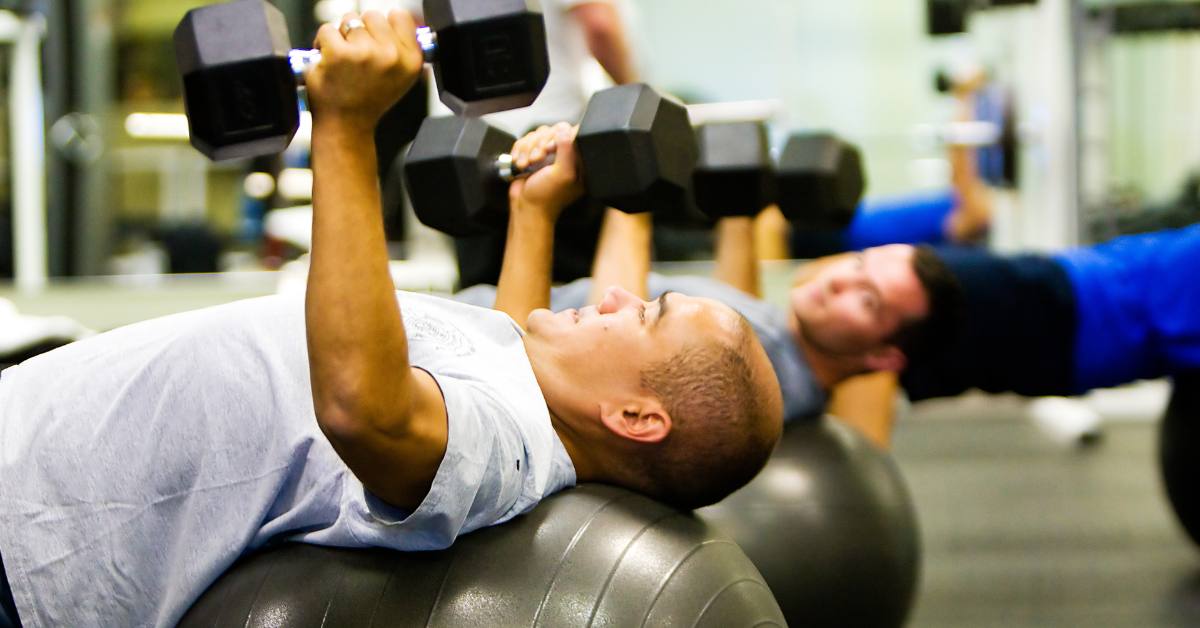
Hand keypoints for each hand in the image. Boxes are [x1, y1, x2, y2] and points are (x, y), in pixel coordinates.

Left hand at [307, 11, 423, 132]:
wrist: (347, 124)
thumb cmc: (369, 100)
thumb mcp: (401, 76)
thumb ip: (402, 46)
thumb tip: (396, 17)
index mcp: (411, 60)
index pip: (400, 16)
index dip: (384, 26)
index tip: (376, 41)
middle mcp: (391, 56)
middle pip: (372, 15)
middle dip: (361, 31)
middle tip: (358, 56)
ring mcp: (365, 53)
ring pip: (349, 20)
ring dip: (342, 36)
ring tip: (343, 60)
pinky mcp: (338, 53)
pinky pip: (327, 30)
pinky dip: (323, 43)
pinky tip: (329, 61)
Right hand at [508, 123, 585, 221]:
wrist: (526, 208)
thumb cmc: (546, 197)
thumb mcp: (563, 174)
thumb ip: (567, 149)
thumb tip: (564, 129)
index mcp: (577, 160)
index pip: (571, 132)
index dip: (557, 137)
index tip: (550, 149)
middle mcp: (563, 155)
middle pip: (551, 131)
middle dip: (538, 145)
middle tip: (536, 160)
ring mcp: (547, 155)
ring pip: (536, 135)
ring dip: (527, 149)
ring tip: (527, 165)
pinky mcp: (532, 155)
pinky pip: (525, 141)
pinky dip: (520, 152)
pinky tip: (521, 165)